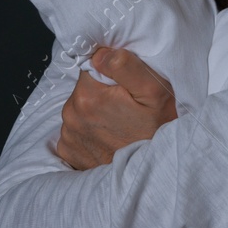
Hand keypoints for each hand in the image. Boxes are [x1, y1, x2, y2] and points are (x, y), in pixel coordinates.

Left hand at [56, 47, 177, 169]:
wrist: (156, 175)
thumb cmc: (158, 131)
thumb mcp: (154, 92)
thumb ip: (125, 65)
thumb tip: (99, 53)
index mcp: (88, 96)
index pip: (91, 66)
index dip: (110, 73)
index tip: (125, 88)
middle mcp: (71, 115)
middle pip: (85, 88)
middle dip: (103, 93)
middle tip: (126, 108)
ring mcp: (68, 136)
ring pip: (80, 108)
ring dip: (96, 112)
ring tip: (119, 125)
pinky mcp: (69, 152)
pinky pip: (76, 130)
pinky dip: (90, 132)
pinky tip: (108, 138)